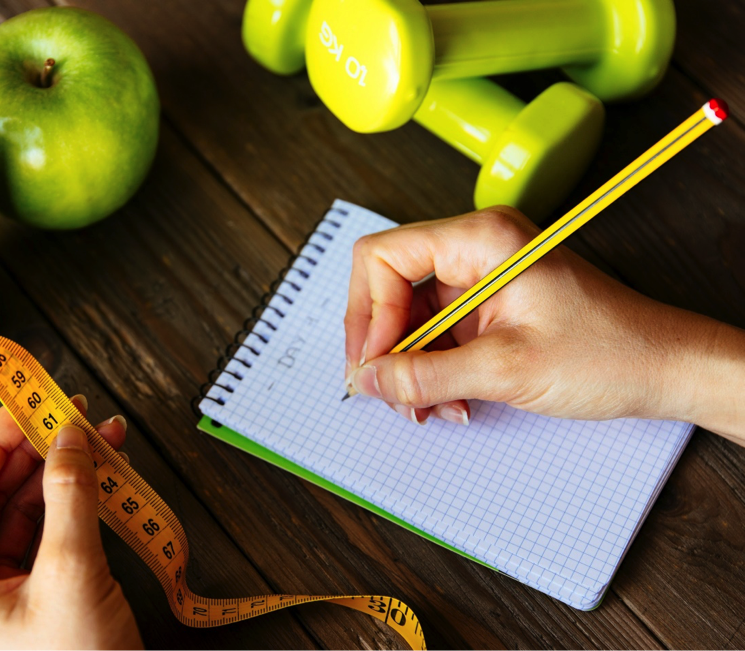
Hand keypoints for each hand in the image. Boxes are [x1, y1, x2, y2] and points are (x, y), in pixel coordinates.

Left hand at [0, 395, 143, 650]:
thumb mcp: (72, 575)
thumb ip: (71, 496)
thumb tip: (72, 434)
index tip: (31, 400)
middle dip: (38, 452)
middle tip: (73, 413)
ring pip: (23, 513)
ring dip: (63, 474)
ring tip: (100, 437)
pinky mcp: (30, 600)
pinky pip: (44, 537)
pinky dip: (73, 505)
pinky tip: (100, 475)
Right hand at [344, 207, 744, 440]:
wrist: (665, 369)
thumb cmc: (610, 351)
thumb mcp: (505, 369)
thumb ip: (425, 376)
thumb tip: (368, 379)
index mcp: (480, 238)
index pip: (383, 256)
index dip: (368, 313)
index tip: (374, 363)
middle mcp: (476, 250)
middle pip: (391, 291)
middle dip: (387, 348)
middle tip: (389, 392)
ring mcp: (481, 281)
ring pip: (411, 321)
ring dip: (411, 370)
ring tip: (430, 408)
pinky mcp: (489, 310)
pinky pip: (438, 337)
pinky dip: (435, 373)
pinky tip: (452, 402)